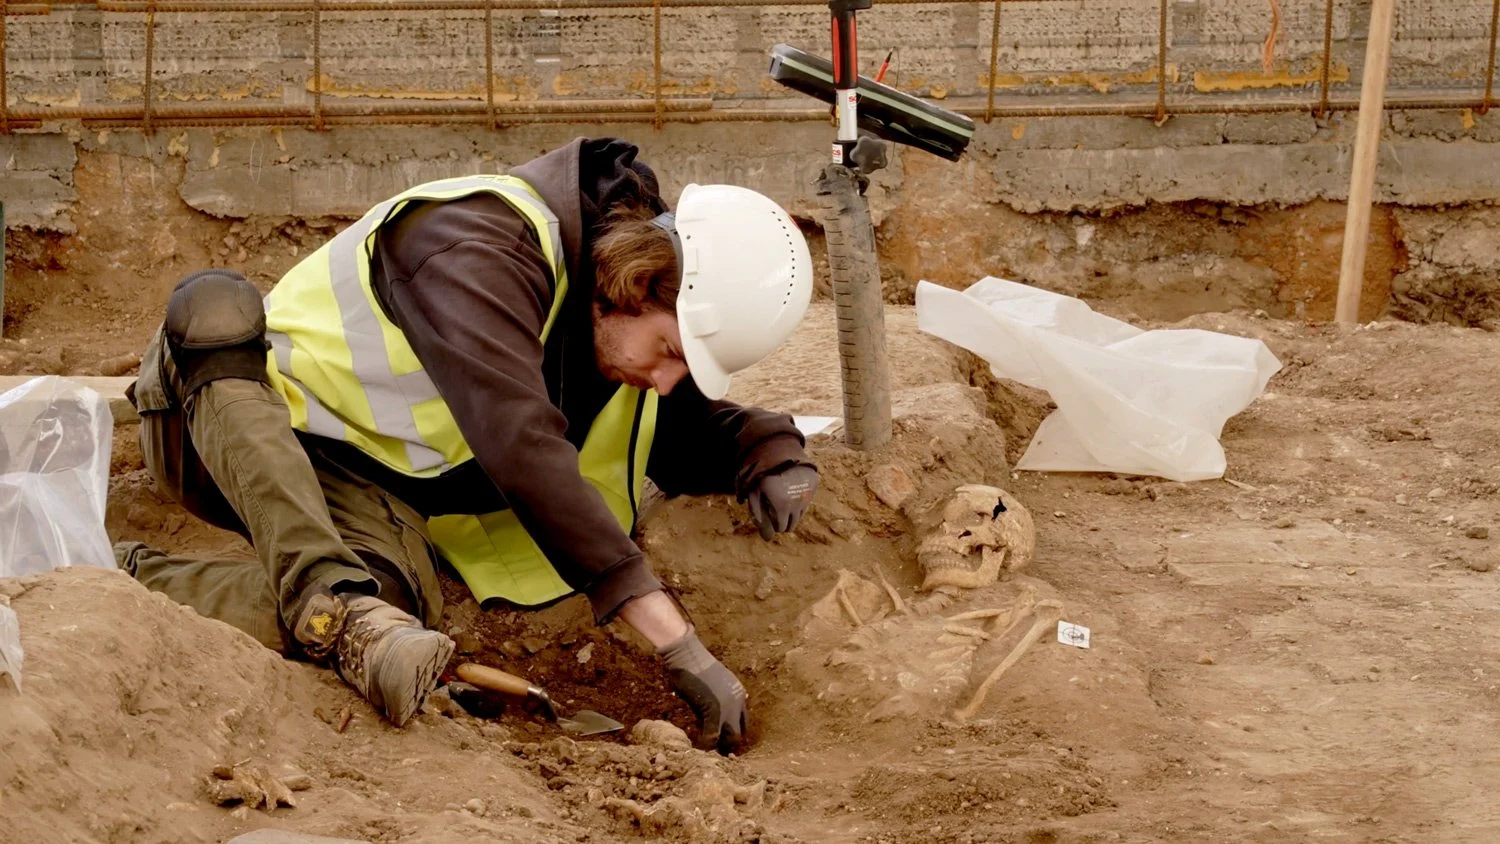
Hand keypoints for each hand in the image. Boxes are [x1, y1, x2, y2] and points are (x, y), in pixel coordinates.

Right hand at [657, 626, 748, 753]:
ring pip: (730, 738)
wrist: (688, 655)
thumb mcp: (712, 685)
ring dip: (720, 748)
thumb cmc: (694, 667)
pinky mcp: (715, 710)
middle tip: (719, 756)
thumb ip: (716, 701)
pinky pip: (713, 736)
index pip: (744, 723)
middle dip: (729, 746)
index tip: (724, 744)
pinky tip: (699, 747)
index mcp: (739, 694)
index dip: (734, 734)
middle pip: (740, 733)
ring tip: (711, 757)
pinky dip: (706, 744)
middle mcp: (739, 701)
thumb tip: (709, 718)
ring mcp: (729, 707)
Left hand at [747, 464, 818, 540]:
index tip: (769, 514)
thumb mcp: (754, 493)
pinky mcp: (814, 485)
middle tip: (775, 509)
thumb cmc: (762, 474)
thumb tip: (767, 538)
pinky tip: (791, 490)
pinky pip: (808, 501)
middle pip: (792, 524)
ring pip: (801, 515)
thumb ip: (757, 516)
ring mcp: (808, 494)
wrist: (778, 450)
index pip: (781, 527)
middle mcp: (797, 502)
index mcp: (782, 505)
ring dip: (791, 512)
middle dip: (783, 520)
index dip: (773, 523)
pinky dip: (800, 500)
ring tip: (783, 499)